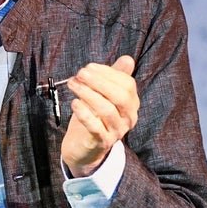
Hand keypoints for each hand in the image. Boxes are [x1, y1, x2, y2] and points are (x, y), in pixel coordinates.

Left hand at [61, 55, 139, 177]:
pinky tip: (74, 103)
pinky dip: (84, 113)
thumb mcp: (104, 95)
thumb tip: (127, 59)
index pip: (127, 84)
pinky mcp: (102, 142)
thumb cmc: (94, 116)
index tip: (89, 67)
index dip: (108, 73)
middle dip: (100, 82)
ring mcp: (117, 131)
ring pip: (107, 110)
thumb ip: (114, 77)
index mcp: (132, 104)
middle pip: (121, 97)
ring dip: (88, 94)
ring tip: (73, 85)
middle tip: (81, 73)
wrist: (85, 148)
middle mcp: (128, 118)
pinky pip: (95, 127)